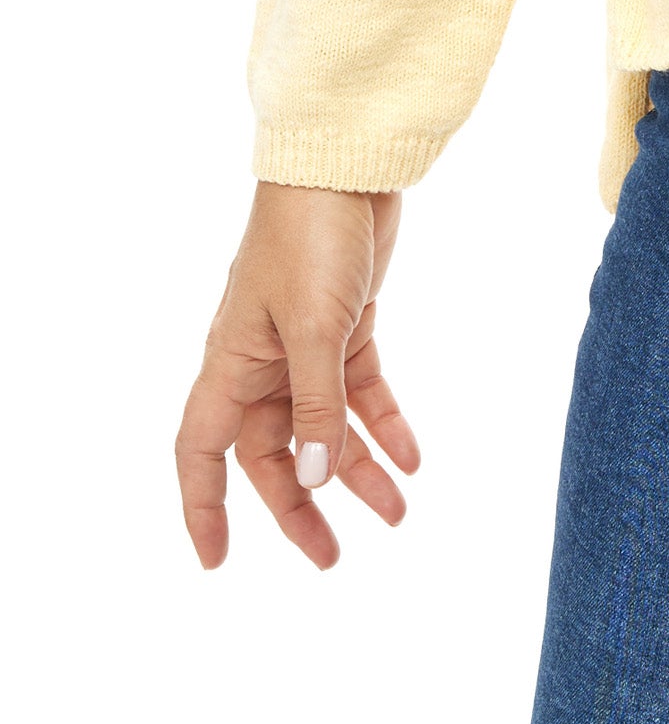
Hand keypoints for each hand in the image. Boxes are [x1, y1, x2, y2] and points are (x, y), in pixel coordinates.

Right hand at [175, 182, 418, 568]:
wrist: (346, 164)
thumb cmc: (311, 238)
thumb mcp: (315, 328)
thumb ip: (317, 406)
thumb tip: (318, 478)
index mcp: (231, 364)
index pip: (202, 451)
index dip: (203, 506)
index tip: (217, 559)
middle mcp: (261, 361)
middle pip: (274, 451)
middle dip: (302, 505)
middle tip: (332, 559)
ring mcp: (304, 343)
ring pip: (326, 425)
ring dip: (357, 468)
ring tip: (397, 513)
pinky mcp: (346, 323)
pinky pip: (360, 389)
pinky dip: (384, 422)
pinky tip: (412, 456)